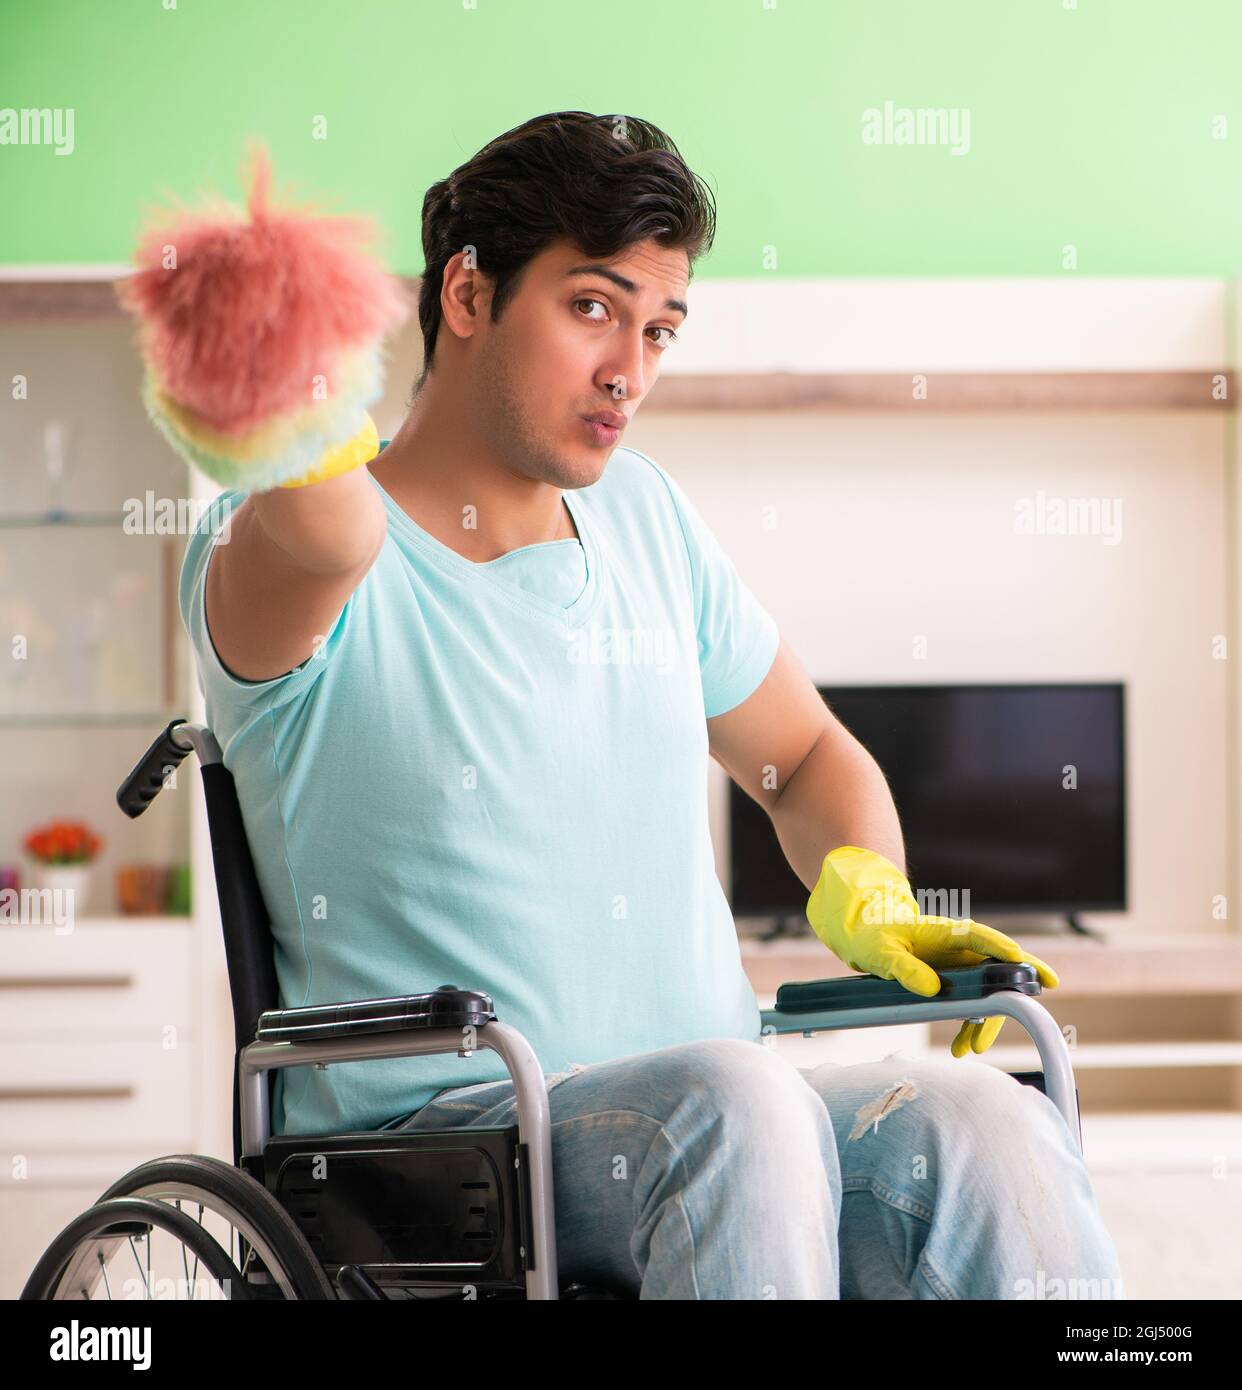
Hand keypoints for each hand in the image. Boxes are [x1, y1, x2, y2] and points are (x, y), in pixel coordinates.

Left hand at [804, 845, 1058, 1056]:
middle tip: (1046, 986)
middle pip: (998, 963)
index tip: (1017, 957)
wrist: (867, 938)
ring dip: (988, 1019)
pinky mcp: (954, 984)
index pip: (977, 935)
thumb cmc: (875, 935)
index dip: (999, 946)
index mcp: (944, 932)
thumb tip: (932, 988)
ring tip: (974, 1048)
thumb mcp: (882, 951)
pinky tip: (962, 1047)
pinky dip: (971, 1026)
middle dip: (1020, 978)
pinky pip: (972, 1006)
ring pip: (988, 992)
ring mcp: (960, 967)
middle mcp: (959, 949)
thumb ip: (904, 967)